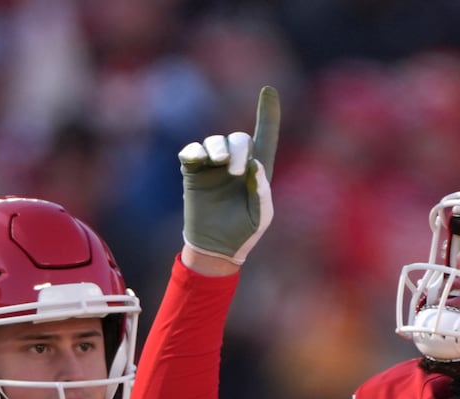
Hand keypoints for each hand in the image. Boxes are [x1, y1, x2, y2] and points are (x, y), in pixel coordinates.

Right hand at [179, 86, 280, 264]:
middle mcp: (235, 163)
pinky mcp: (192, 171)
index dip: (268, 114)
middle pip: (238, 138)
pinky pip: (191, 152)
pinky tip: (198, 160)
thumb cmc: (244, 232)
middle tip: (235, 170)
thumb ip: (261, 191)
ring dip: (218, 149)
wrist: (216, 248)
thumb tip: (253, 165)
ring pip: (214, 142)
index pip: (265, 136)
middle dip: (238, 148)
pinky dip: (194, 152)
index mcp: (257, 171)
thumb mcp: (261, 216)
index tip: (268, 90)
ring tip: (220, 163)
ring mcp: (212, 166)